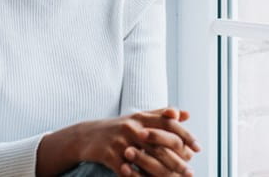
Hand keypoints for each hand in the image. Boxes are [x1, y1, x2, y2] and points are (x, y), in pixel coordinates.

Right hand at [70, 107, 199, 176]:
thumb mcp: (138, 118)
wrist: (87, 136)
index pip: (167, 123)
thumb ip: (160, 115)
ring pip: (146, 160)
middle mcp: (130, 127)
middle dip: (177, 159)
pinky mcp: (109, 155)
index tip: (198, 148)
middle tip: (190, 171)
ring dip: (164, 173)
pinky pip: (128, 171)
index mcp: (139, 117)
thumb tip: (185, 114)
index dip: (185, 135)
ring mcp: (119, 141)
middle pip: (159, 144)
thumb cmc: (118, 128)